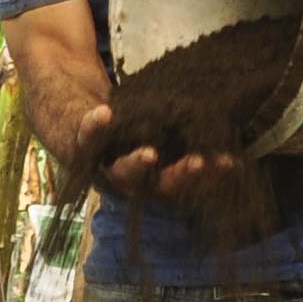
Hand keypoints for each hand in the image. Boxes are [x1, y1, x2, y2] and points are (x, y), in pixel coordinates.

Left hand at [57, 93, 240, 209]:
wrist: (73, 115)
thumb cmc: (126, 127)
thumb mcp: (157, 133)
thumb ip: (184, 136)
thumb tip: (227, 125)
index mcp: (150, 181)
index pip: (185, 185)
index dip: (209, 178)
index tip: (230, 162)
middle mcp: (128, 183)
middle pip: (155, 188)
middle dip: (178, 177)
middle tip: (199, 163)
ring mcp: (102, 167)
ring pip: (120, 174)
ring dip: (136, 165)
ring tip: (151, 153)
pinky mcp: (79, 144)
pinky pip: (86, 137)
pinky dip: (94, 126)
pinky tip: (105, 113)